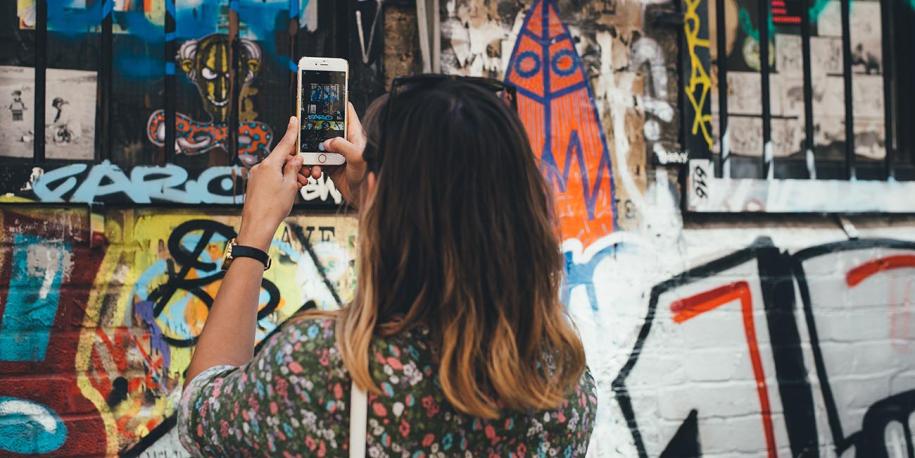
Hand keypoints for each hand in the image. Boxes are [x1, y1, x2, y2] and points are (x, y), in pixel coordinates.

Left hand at [237, 116, 303, 250]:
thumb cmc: (273, 207)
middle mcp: (261, 167)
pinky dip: (282, 180)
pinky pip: (271, 177)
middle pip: (282, 158)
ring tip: (299, 186)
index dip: (291, 132)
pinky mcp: (255, 185)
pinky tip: (289, 190)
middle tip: (308, 174)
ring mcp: (256, 176)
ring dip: (290, 174)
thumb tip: (295, 159)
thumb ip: (294, 169)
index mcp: (270, 164)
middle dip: (296, 164)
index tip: (293, 120)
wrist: (258, 225)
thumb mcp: (291, 186)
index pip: (284, 144)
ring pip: (278, 169)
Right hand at [297, 102, 366, 204]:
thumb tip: (329, 142)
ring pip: (320, 144)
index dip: (339, 103)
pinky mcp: (331, 164)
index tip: (328, 97)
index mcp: (355, 135)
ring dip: (313, 151)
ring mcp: (337, 152)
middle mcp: (346, 141)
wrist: (361, 196)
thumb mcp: (357, 157)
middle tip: (307, 129)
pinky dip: (313, 164)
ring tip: (311, 158)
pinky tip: (315, 170)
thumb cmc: (366, 176)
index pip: (348, 113)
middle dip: (317, 129)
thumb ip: (343, 146)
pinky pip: (317, 160)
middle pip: (328, 127)